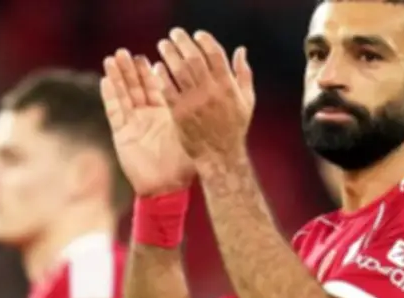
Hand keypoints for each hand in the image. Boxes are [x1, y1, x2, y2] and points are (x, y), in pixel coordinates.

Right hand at [101, 49, 194, 196]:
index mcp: (165, 114)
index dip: (152, 72)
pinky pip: (114, 111)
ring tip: (114, 58)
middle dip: (132, 69)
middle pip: (138, 87)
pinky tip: (106, 79)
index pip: (158, 87)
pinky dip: (110, 95)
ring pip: (124, 95)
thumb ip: (194, 112)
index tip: (150, 56)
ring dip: (118, 76)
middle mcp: (148, 117)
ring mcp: (133, 124)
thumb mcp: (192, 133)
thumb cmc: (183, 165)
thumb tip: (210, 91)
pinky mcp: (121, 133)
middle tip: (126, 52)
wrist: (167, 187)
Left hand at [156, 28, 254, 163]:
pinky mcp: (179, 114)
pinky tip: (157, 67)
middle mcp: (211, 92)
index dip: (205, 41)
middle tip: (174, 34)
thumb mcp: (247, 101)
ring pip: (179, 71)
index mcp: (228, 86)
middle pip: (194, 58)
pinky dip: (162, 77)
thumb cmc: (234, 129)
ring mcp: (194, 102)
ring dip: (169, 54)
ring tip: (163, 45)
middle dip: (183, 42)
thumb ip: (243, 74)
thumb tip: (240, 50)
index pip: (215, 55)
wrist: (220, 157)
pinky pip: (168, 90)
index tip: (197, 34)